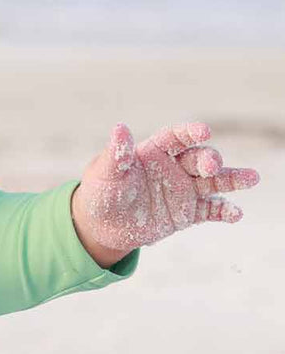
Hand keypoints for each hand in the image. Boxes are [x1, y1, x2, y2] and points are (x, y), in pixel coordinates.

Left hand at [71, 122, 260, 255]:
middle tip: (212, 166)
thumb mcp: (106, 172)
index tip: (203, 131)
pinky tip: (235, 214)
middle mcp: (175, 166)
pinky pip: (210, 210)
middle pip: (199, 158)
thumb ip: (117, 153)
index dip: (191, 132)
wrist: (102, 225)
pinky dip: (223, 211)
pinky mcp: (187, 212)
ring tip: (252, 178)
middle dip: (209, 160)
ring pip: (213, 181)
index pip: (178, 137)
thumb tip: (119, 128)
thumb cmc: (102, 192)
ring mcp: (184, 189)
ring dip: (232, 179)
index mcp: (156, 150)